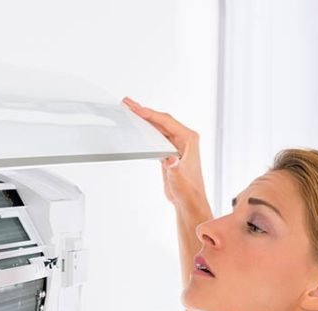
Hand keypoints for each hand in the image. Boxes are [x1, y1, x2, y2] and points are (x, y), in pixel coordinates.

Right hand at [123, 97, 209, 213]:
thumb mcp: (178, 178)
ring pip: (158, 126)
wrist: (188, 201)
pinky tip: (138, 126)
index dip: (149, 114)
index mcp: (189, 139)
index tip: (135, 108)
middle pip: (161, 120)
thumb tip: (169, 160)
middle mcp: (184, 138)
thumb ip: (173, 167)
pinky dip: (146, 130)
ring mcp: (177, 144)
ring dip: (144, 119)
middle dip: (144, 111)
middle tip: (128, 103)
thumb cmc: (188, 190)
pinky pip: (157, 135)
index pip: (166, 121)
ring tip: (130, 110)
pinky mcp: (169, 151)